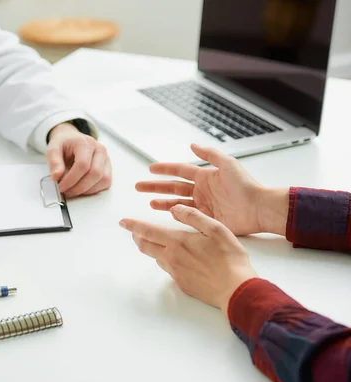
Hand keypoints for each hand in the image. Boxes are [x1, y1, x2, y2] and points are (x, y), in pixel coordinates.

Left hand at [45, 123, 111, 197]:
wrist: (72, 141)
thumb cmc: (64, 144)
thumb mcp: (53, 149)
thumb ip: (54, 162)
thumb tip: (56, 176)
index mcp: (86, 143)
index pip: (83, 164)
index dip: (71, 179)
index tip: (61, 186)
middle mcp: (99, 150)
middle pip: (95, 173)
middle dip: (79, 187)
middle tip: (66, 191)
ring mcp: (106, 159)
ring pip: (103, 180)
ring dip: (87, 190)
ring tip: (73, 190)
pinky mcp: (108, 168)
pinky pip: (106, 183)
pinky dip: (94, 190)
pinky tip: (82, 189)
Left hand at [120, 205, 256, 315]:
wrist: (236, 290)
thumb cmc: (230, 259)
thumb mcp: (216, 229)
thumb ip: (193, 217)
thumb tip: (175, 209)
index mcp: (178, 242)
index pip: (148, 231)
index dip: (133, 225)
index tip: (123, 222)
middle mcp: (172, 258)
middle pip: (146, 246)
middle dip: (137, 237)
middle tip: (134, 232)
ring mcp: (175, 272)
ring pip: (156, 257)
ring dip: (152, 249)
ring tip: (155, 242)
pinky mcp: (182, 283)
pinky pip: (168, 269)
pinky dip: (166, 260)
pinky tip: (176, 258)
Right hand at [136, 144, 287, 235]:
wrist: (258, 208)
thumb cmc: (246, 186)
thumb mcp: (228, 164)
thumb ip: (210, 154)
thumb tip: (192, 144)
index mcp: (205, 177)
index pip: (179, 171)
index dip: (164, 169)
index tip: (150, 168)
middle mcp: (201, 191)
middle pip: (172, 187)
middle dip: (155, 187)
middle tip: (139, 187)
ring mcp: (203, 206)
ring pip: (176, 203)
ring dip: (162, 202)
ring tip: (149, 203)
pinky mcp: (206, 220)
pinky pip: (186, 217)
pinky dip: (174, 216)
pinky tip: (165, 214)